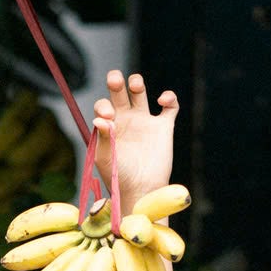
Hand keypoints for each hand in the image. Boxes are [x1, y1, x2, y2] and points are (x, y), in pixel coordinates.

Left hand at [92, 70, 179, 214]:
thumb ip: (104, 139)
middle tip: (115, 79)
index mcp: (108, 126)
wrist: (142, 191)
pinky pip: (170, 106)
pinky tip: (162, 100)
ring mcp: (144, 122)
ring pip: (140, 92)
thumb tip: (100, 119)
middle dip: (115, 81)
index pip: (103, 106)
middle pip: (118, 92)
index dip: (103, 105)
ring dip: (137, 82)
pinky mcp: (163, 127)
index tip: (108, 116)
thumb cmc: (119, 178)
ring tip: (136, 85)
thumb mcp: (107, 159)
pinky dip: (170, 98)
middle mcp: (125, 120)